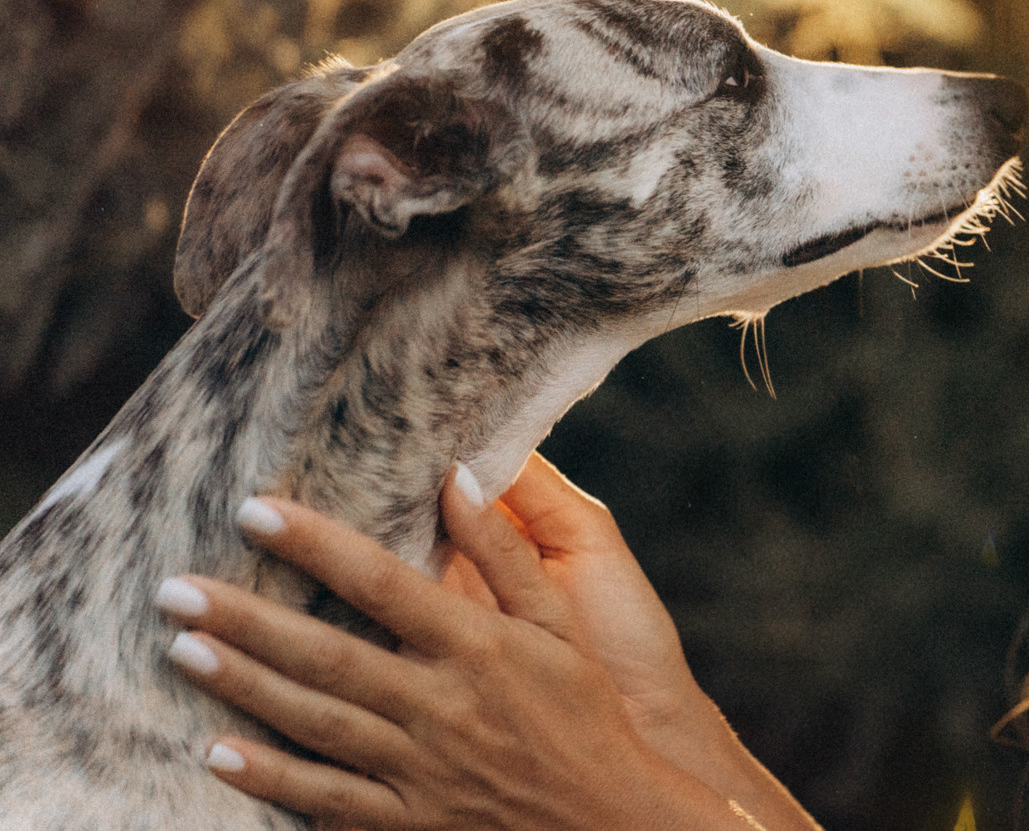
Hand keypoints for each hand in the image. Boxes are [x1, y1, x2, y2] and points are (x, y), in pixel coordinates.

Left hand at [156, 456, 815, 830]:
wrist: (608, 821)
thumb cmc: (584, 713)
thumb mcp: (560, 626)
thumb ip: (507, 553)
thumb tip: (459, 476)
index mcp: (477, 646)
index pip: (380, 582)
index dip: (315, 544)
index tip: (256, 510)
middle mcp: (440, 704)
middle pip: (325, 653)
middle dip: (245, 618)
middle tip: (177, 588)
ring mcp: (418, 768)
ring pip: (312, 721)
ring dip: (241, 685)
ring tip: (182, 649)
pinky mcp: (406, 821)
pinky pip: (324, 798)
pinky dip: (268, 778)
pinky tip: (217, 753)